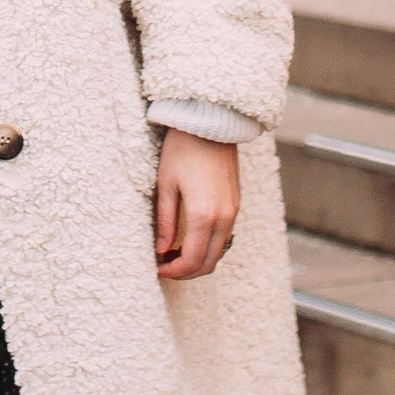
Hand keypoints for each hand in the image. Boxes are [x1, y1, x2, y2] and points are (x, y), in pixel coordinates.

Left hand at [155, 129, 238, 281]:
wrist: (210, 123)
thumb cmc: (183, 149)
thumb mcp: (166, 185)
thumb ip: (165, 221)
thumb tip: (161, 250)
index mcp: (203, 215)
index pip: (191, 260)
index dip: (174, 271)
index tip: (158, 269)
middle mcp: (223, 217)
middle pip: (209, 263)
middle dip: (187, 272)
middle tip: (165, 267)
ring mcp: (233, 211)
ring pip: (219, 252)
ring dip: (198, 260)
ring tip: (174, 254)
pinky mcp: (236, 204)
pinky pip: (224, 237)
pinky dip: (208, 247)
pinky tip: (190, 239)